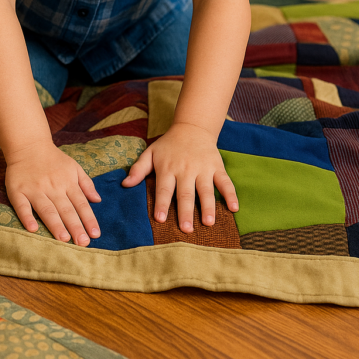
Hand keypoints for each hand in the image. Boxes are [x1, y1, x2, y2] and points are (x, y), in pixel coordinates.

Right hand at [5, 139, 100, 245]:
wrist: (29, 145)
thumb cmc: (54, 159)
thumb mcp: (74, 167)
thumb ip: (86, 183)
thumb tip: (98, 200)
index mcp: (68, 182)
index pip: (81, 203)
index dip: (89, 219)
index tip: (95, 234)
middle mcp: (53, 187)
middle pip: (66, 209)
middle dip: (75, 226)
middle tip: (83, 243)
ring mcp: (35, 189)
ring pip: (47, 209)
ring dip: (55, 225)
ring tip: (64, 240)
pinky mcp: (18, 191)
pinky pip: (22, 206)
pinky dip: (27, 217)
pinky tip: (33, 229)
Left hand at [122, 122, 237, 232]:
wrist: (192, 128)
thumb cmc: (169, 145)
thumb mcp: (150, 153)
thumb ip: (138, 169)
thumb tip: (124, 184)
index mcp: (168, 168)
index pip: (164, 189)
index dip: (162, 204)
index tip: (160, 219)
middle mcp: (186, 169)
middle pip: (186, 193)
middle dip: (186, 211)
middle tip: (186, 229)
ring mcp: (203, 168)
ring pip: (206, 190)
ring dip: (208, 206)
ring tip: (208, 222)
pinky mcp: (217, 167)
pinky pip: (225, 182)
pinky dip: (231, 194)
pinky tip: (234, 208)